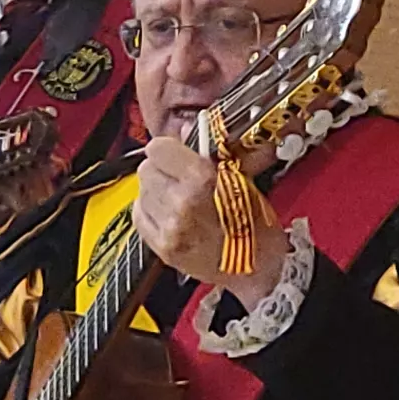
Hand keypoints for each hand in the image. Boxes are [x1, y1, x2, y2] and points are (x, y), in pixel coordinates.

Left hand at [131, 130, 287, 302]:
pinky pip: (140, 217)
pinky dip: (151, 213)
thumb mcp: (241, 180)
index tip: (174, 153)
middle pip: (146, 170)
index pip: (158, 148)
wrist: (258, 269)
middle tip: (179, 179)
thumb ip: (207, 155)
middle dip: (161, 170)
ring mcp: (169, 227)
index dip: (167, 149)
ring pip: (141, 192)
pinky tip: (171, 216)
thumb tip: (185, 130)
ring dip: (156, 192)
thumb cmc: (255, 226)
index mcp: (202, 180)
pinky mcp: (162, 247)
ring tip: (179, 200)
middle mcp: (181, 202)